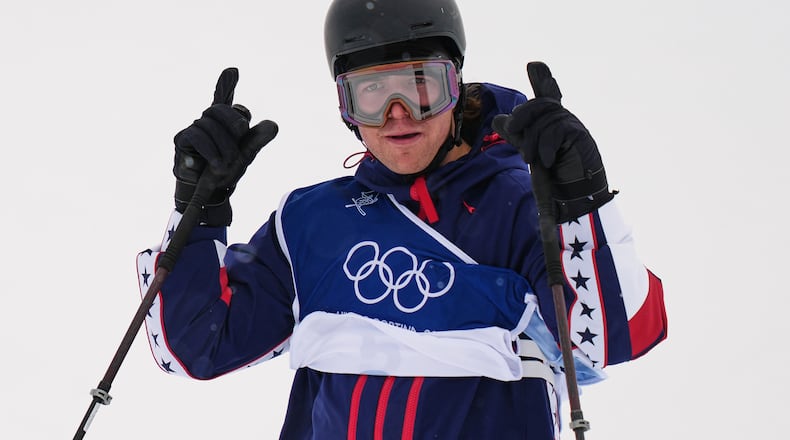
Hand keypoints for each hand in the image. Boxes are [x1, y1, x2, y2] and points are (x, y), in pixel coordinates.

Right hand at [173, 67, 277, 225]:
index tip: (233, 70)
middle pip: (219, 109)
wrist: (209, 192)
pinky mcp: (182, 140)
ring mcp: (194, 128)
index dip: (226, 84)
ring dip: (223, 146)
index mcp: (225, 122)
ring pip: (209, 125)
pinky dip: (210, 151)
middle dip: (233, 120)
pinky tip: (216, 164)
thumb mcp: (246, 154)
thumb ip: (258, 138)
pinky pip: (197, 137)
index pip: (225, 100)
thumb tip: (274, 124)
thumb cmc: (227, 170)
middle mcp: (208, 121)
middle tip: (242, 133)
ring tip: (228, 164)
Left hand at [492, 62, 613, 221]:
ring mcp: (573, 126)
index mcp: (552, 122)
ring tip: (531, 158)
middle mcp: (564, 120)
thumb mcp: (530, 152)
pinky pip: (556, 131)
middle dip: (522, 116)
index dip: (542, 79)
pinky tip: (547, 161)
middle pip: (540, 104)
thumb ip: (517, 135)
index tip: (534, 65)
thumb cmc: (554, 177)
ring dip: (532, 140)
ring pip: (545, 119)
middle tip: (512, 131)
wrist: (574, 197)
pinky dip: (546, 147)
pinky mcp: (580, 136)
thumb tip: (498, 119)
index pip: (548, 94)